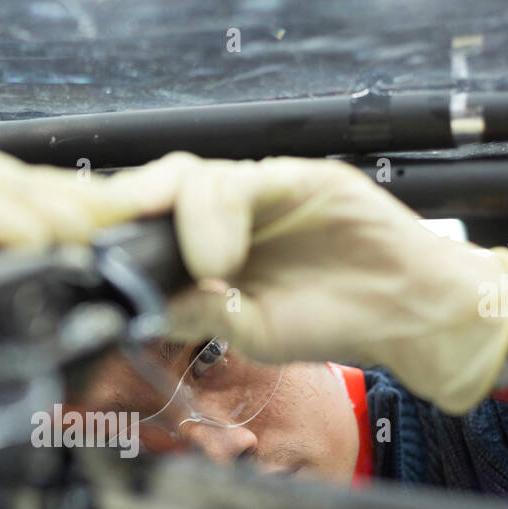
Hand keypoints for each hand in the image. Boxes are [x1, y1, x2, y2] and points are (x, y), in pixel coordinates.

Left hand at [154, 156, 507, 414]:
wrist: (407, 312)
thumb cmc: (335, 320)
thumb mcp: (255, 332)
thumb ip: (202, 318)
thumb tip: (145, 311)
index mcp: (213, 244)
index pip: (156, 219)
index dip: (126, 228)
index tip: (100, 254)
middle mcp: (234, 212)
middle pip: (168, 186)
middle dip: (139, 205)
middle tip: (130, 242)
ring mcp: (267, 191)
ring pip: (201, 178)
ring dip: (192, 222)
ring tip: (214, 270)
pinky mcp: (302, 176)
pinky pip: (248, 178)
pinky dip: (222, 214)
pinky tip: (225, 257)